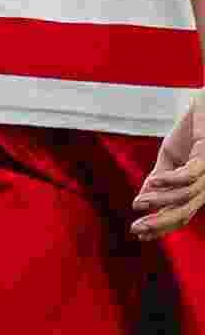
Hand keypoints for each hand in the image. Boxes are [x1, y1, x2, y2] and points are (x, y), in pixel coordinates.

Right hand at [133, 91, 204, 236]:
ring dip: (160, 201)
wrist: (204, 101)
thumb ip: (158, 178)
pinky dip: (169, 181)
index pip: (180, 212)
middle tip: (136, 228)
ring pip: (186, 196)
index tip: (137, 233)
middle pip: (186, 211)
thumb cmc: (193, 127)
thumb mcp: (170, 155)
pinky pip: (189, 175)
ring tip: (138, 203)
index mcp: (198, 185)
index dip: (160, 226)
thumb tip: (140, 202)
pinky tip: (151, 182)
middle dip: (160, 223)